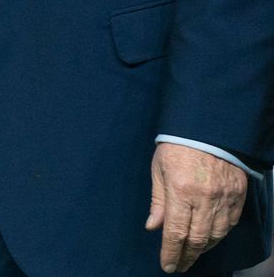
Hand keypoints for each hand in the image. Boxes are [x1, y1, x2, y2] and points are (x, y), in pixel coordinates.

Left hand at [147, 141, 247, 272]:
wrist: (209, 128)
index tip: (167, 265)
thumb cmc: (178, 146)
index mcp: (181, 190)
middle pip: (198, 238)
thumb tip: (153, 227)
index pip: (176, 232)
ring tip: (192, 254)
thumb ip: (158, 201)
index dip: (171, 252)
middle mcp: (205, 197)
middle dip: (187, 256)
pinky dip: (219, 235)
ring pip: (216, 235)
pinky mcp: (238, 195)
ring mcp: (225, 198)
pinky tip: (210, 239)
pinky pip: (230, 224)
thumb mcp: (158, 169)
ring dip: (204, 248)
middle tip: (179, 265)